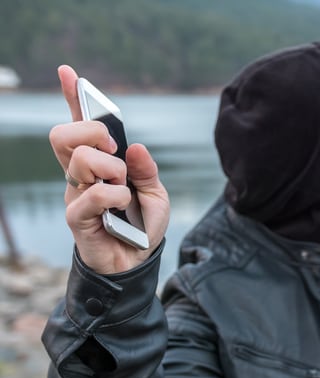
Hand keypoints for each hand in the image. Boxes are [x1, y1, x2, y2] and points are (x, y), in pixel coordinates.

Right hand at [49, 65, 169, 274]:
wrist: (138, 261)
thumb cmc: (143, 226)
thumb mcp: (156, 194)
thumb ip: (147, 170)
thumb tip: (135, 146)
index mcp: (99, 164)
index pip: (79, 125)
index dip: (72, 98)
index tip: (68, 72)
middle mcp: (81, 175)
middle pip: (63, 135)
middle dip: (92, 132)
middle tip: (115, 151)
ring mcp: (76, 194)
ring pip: (77, 159)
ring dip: (110, 167)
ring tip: (124, 186)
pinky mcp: (76, 217)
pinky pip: (90, 194)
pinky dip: (114, 195)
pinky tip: (123, 206)